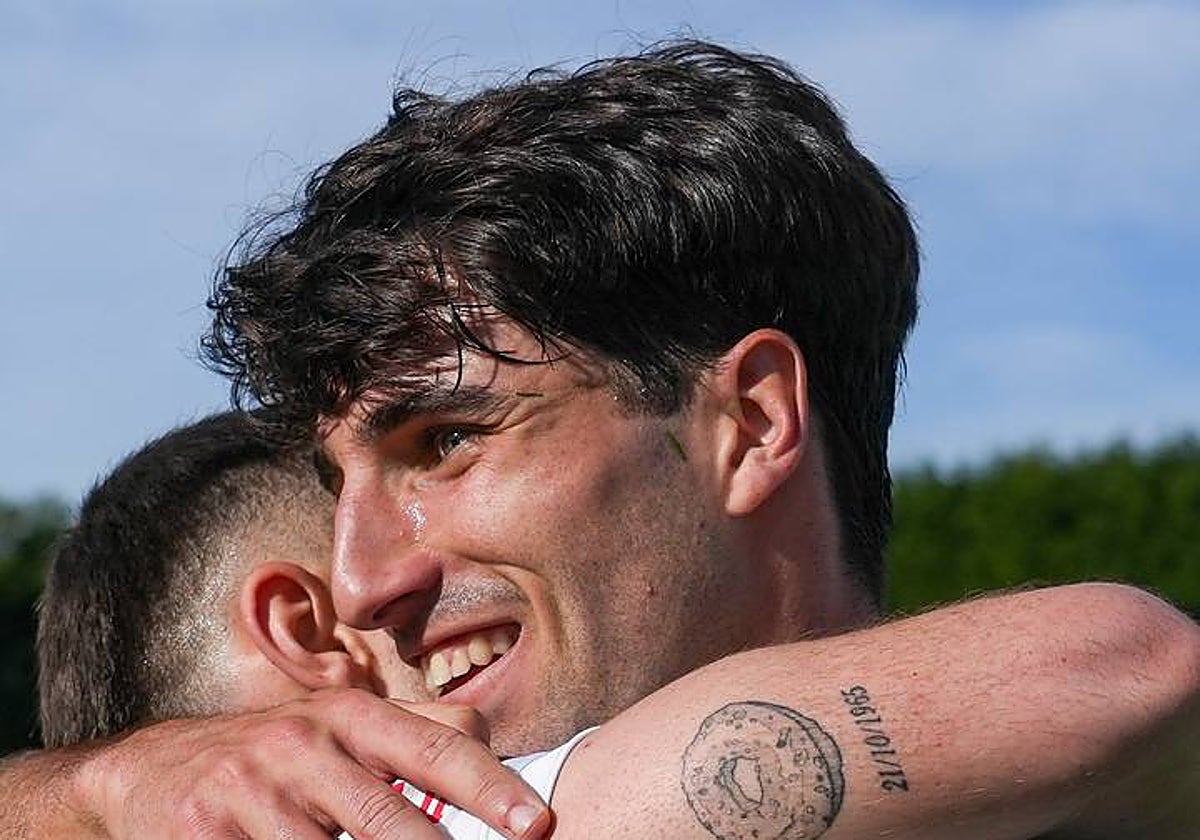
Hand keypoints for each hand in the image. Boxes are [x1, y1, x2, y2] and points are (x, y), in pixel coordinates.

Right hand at [75, 688, 549, 839]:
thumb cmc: (275, 754)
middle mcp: (303, 744)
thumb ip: (415, 735)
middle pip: (387, 818)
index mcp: (350, 714)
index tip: (537, 825)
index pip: (436, 747)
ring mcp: (252, 790)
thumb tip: (494, 749)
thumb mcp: (342, 727)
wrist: (152, 771)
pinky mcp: (205, 833)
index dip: (491, 789)